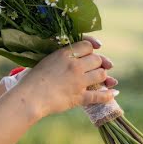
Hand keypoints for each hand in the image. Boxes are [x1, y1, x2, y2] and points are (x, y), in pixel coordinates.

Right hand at [0, 36, 117, 90]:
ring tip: (100, 78)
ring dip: (103, 76)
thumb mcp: (45, 60)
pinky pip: (100, 96)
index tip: (93, 51)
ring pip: (101, 75)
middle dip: (98, 63)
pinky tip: (113, 94)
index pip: (87, 45)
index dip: (91, 48)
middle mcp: (75, 66)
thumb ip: (60, 56)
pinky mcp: (79, 97)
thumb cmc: (31, 78)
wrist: (29, 97)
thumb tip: (73, 57)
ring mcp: (79, 82)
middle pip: (97, 59)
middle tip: (95, 67)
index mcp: (65, 54)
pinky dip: (108, 95)